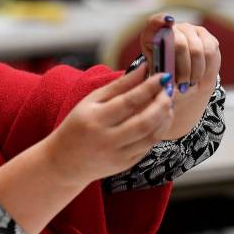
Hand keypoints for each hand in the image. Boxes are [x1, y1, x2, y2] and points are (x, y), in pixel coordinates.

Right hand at [44, 65, 173, 185]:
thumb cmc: (77, 126)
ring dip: (165, 118)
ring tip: (167, 104)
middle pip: (144, 121)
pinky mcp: (125, 165)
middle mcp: (106, 139)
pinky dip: (158, 131)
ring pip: (151, 136)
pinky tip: (159, 120)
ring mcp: (117, 155)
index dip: (149, 88)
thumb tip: (144, 68)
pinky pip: (148, 146)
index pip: (128, 102)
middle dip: (162, 104)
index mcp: (94, 119)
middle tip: (169, 90)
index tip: (163, 76)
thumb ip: (118, 86)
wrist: (64, 162)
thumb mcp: (90, 102)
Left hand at [139, 14, 220, 93]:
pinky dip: (205, 69)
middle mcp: (173, 27)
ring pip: (197, 51)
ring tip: (189, 83)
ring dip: (194, 72)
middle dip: (182, 68)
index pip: (154, 22)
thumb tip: (167, 77)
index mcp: (152, 35)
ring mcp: (191, 30)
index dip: (161, 20)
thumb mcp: (155, 76)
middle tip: (181, 84)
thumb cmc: (165, 77)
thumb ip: (157, 73)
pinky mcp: (208, 37)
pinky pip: (210, 53)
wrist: (182, 80)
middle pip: (179, 44)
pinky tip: (198, 77)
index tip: (168, 22)